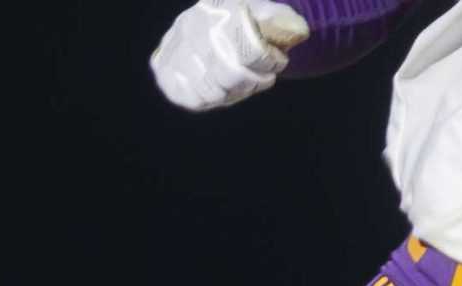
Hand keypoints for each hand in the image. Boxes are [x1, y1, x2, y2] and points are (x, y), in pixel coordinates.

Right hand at [151, 0, 309, 112]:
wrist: (218, 17)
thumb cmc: (253, 18)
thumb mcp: (272, 13)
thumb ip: (286, 23)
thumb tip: (297, 34)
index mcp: (221, 6)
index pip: (248, 49)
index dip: (268, 63)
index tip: (277, 63)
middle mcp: (192, 24)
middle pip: (228, 75)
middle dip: (252, 82)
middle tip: (263, 78)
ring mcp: (174, 47)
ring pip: (210, 92)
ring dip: (234, 94)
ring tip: (245, 83)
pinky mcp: (163, 67)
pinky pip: (190, 98)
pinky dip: (210, 100)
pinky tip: (223, 91)